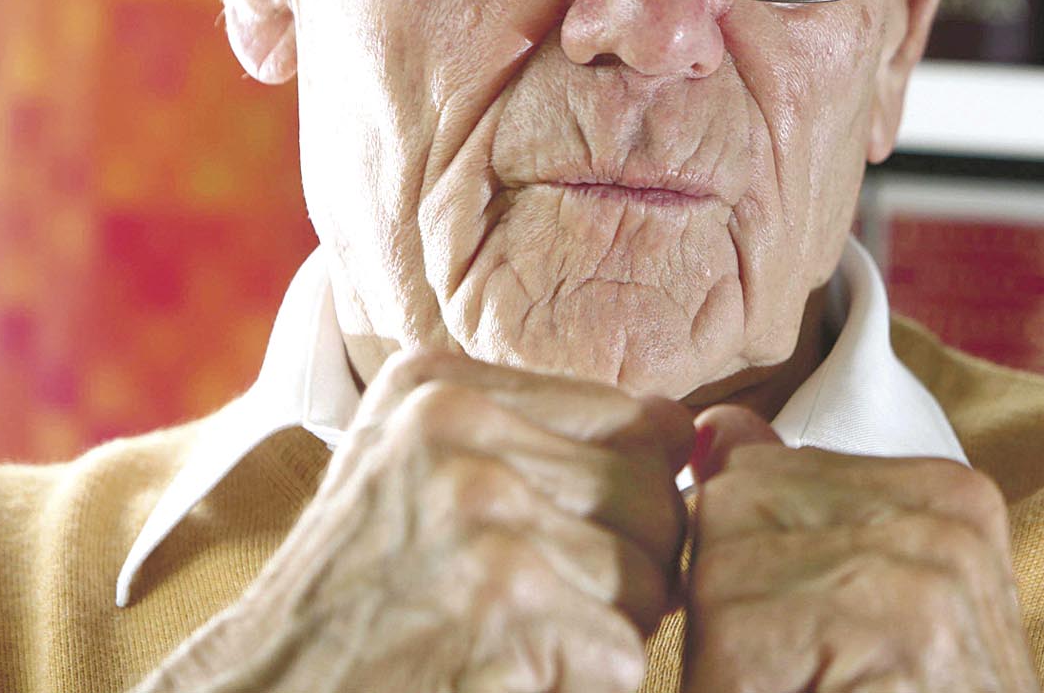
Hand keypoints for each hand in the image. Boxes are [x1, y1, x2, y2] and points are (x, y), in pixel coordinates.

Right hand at [135, 347, 694, 692]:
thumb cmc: (354, 604)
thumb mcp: (415, 476)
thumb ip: (534, 439)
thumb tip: (689, 429)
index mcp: (438, 382)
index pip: (635, 418)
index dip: (631, 499)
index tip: (566, 544)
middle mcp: (454, 424)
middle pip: (654, 492)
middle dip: (634, 567)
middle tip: (549, 611)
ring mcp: (477, 508)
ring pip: (650, 574)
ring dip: (608, 634)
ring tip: (518, 644)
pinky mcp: (500, 602)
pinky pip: (620, 651)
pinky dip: (584, 686)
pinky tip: (507, 680)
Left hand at [683, 407, 1040, 692]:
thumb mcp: (835, 602)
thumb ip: (778, 508)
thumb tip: (715, 427)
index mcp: (947, 495)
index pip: (754, 475)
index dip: (738, 574)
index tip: (803, 648)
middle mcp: (948, 516)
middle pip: (733, 513)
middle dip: (729, 607)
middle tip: (804, 675)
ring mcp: (927, 570)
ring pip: (720, 573)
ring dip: (730, 659)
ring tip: (809, 687)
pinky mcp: (893, 627)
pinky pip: (732, 632)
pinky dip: (736, 683)